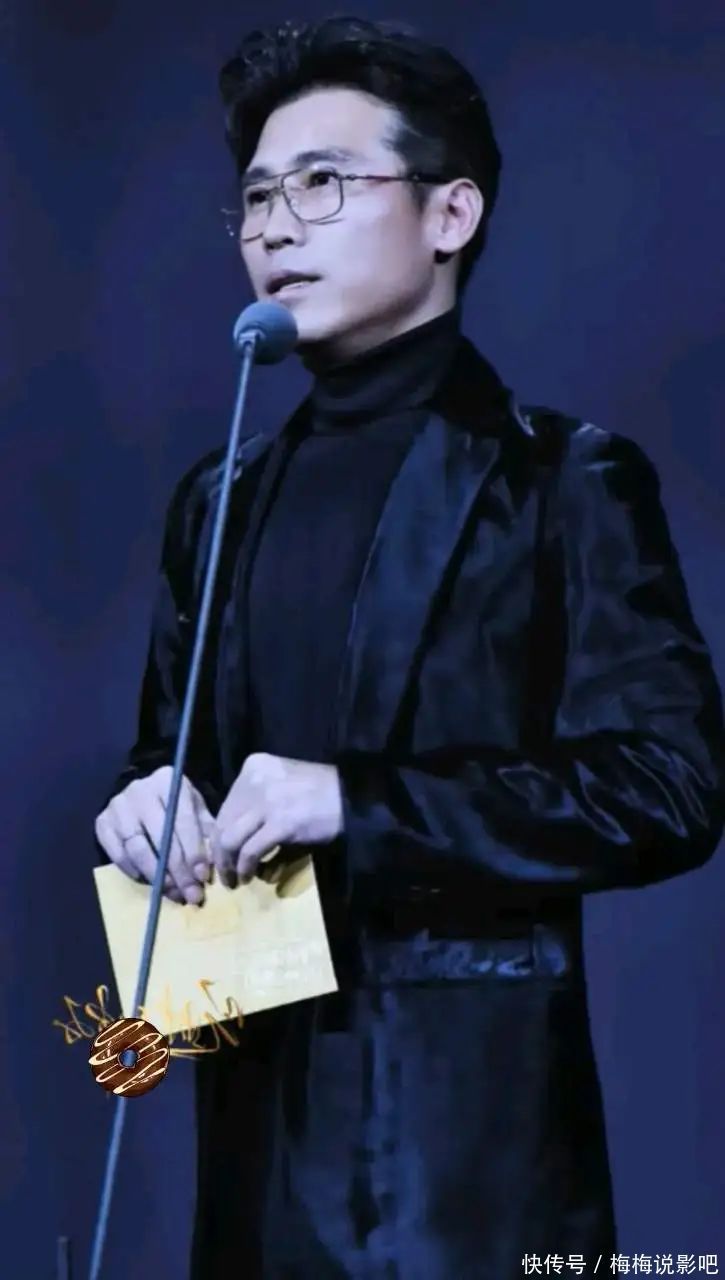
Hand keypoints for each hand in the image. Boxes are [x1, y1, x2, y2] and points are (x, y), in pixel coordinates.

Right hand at [94, 766, 214, 904]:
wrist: (141, 793)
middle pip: (160, 837)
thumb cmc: (175, 804)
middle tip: (190, 894)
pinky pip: (118, 854)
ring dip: (157, 875)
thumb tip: (214, 864)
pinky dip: (134, 871)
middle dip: (177, 870)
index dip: (193, 851)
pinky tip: (150, 881)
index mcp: (167, 781)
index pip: (182, 820)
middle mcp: (140, 790)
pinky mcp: (102, 822)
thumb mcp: (195, 807)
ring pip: (137, 848)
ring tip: (173, 892)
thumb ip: (206, 830)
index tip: (202, 877)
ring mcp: (118, 806)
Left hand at [211, 752, 343, 885]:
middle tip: (226, 874)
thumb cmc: (319, 795)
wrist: (352, 798)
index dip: (219, 835)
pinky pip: (250, 851)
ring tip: (236, 879)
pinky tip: (250, 876)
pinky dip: (245, 867)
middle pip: (223, 823)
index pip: (225, 806)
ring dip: (229, 864)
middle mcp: (254, 779)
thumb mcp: (280, 788)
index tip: (222, 854)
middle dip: (220, 853)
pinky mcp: (280, 822)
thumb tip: (233, 844)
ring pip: (229, 839)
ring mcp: (267, 801)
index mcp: (253, 767)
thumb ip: (255, 808)